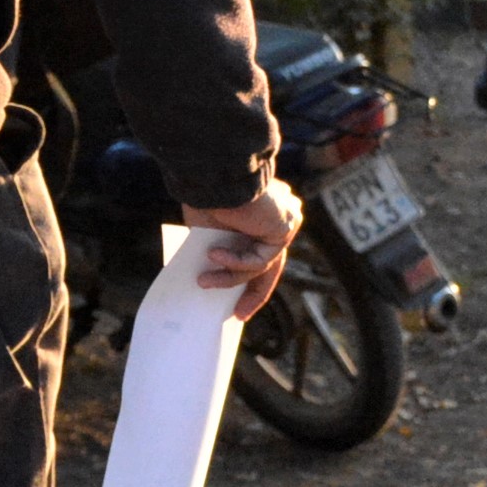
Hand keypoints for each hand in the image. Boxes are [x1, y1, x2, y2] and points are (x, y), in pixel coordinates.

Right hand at [182, 180, 301, 319]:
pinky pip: (259, 260)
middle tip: (238, 316)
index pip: (260, 250)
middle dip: (252, 293)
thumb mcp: (208, 229)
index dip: (247, 276)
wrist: (215, 169)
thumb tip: (208, 277)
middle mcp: (279, 218)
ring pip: (260, 266)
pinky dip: (235, 262)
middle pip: (269, 266)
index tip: (237, 301)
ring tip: (202, 281)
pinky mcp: (283, 229)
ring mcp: (284, 224)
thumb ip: (217, 249)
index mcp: (262, 214)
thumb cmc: (205, 192)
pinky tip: (214, 254)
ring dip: (228, 278)